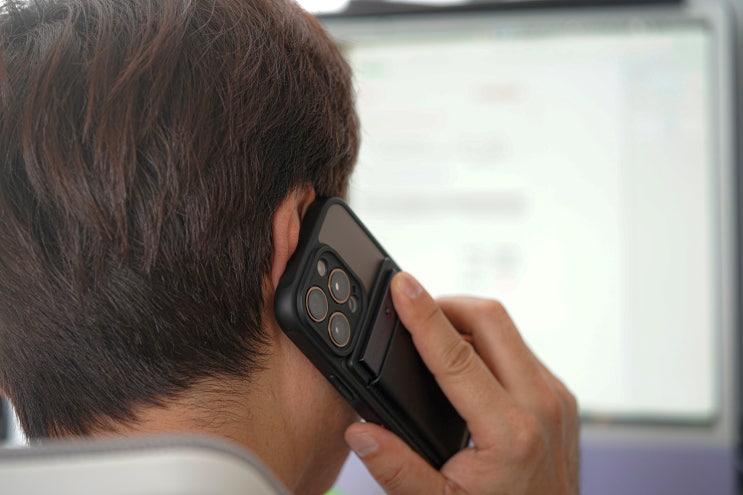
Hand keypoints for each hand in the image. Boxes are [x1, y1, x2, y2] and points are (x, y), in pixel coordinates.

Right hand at [344, 272, 578, 494]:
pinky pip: (520, 349)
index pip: (457, 356)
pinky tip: (464, 361)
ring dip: (467, 322)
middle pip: (492, 320)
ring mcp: (555, 397)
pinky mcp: (560, 396)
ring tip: (432, 337)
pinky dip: (487, 343)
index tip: (402, 286)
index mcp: (510, 433)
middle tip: (412, 310)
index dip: (423, 316)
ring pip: (508, 330)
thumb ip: (397, 471)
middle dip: (447, 304)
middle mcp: (541, 405)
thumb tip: (361, 433)